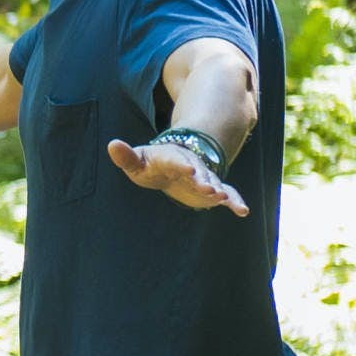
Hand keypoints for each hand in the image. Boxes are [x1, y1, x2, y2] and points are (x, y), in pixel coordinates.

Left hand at [110, 131, 246, 214]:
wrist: (175, 164)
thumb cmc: (152, 164)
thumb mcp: (138, 160)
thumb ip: (126, 157)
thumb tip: (112, 145)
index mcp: (171, 158)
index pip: (176, 160)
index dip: (182, 164)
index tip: (189, 169)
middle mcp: (191, 166)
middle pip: (198, 171)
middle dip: (204, 179)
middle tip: (209, 187)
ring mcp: (204, 177)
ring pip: (214, 182)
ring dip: (218, 190)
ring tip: (223, 197)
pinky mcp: (212, 189)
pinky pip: (227, 194)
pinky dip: (235, 201)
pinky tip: (243, 211)